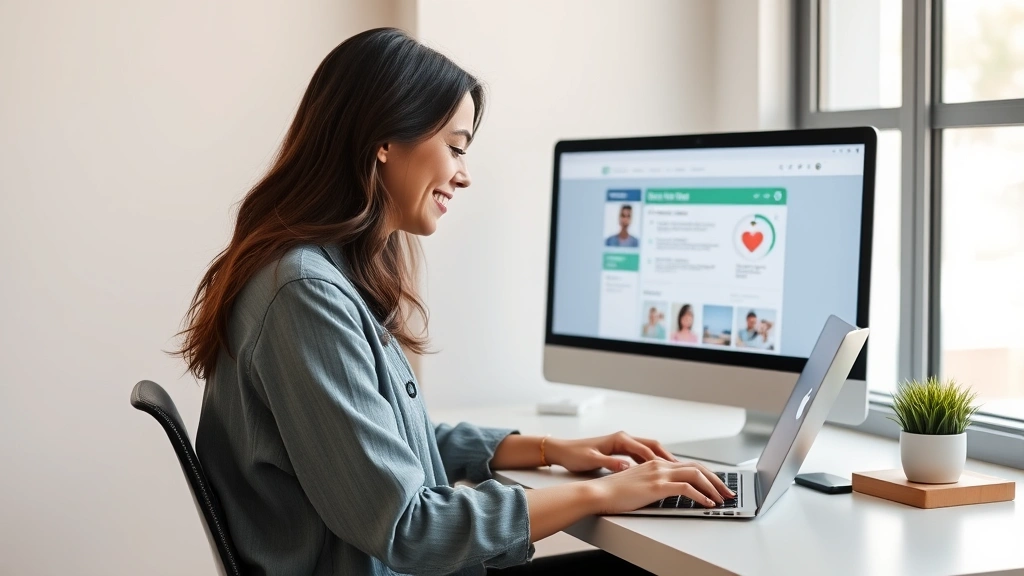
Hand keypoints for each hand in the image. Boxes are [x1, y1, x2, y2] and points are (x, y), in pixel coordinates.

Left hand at [546, 431, 676, 472]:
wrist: (562, 450)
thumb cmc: (575, 454)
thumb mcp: (592, 460)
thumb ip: (610, 463)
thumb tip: (626, 466)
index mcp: (619, 439)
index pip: (645, 449)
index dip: (660, 460)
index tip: (673, 469)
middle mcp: (623, 438)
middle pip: (652, 445)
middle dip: (668, 456)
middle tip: (683, 468)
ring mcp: (622, 443)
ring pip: (649, 449)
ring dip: (662, 459)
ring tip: (676, 471)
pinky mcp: (620, 449)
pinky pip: (642, 454)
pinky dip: (652, 461)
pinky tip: (658, 471)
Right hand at [585, 459, 735, 514]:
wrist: (598, 493)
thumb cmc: (614, 491)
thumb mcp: (638, 483)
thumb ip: (653, 483)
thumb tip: (668, 491)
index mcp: (656, 463)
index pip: (688, 465)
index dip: (706, 474)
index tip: (717, 484)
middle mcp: (660, 464)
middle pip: (697, 467)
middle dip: (717, 479)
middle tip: (728, 491)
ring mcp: (659, 474)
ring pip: (696, 475)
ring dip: (713, 487)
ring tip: (722, 498)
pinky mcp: (657, 486)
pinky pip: (687, 489)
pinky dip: (701, 495)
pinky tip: (707, 503)